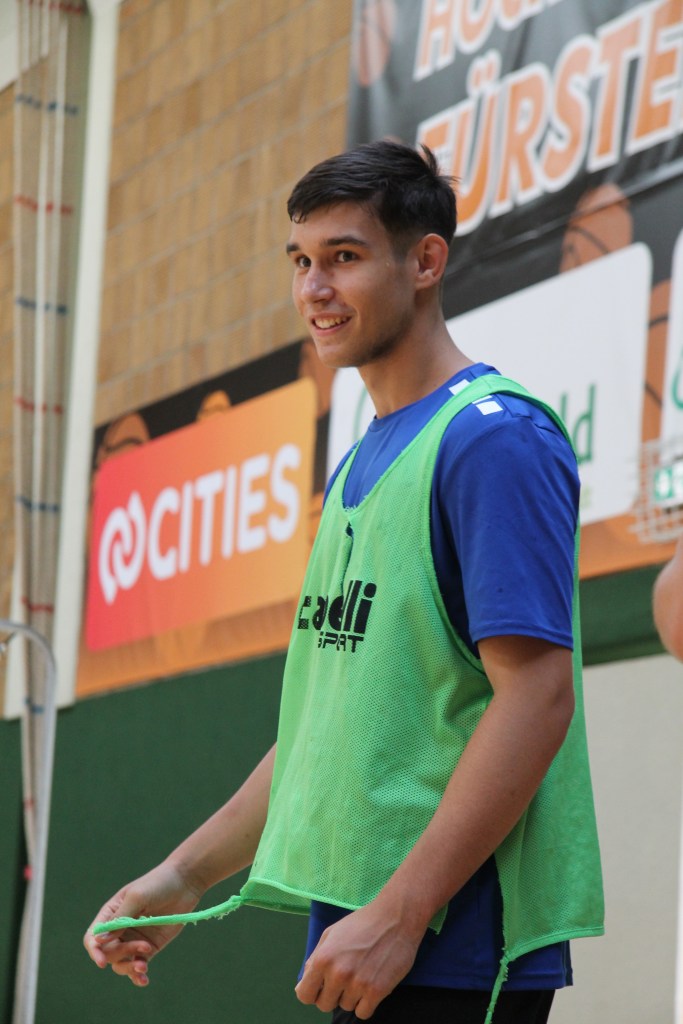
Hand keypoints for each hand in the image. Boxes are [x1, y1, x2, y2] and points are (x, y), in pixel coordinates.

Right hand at [83, 861, 202, 986]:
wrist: (185, 883)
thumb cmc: (158, 883)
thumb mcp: (137, 897)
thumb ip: (120, 919)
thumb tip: (99, 941)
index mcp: (111, 913)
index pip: (94, 936)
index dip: (94, 951)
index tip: (101, 962)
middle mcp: (120, 929)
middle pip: (108, 952)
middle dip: (121, 954)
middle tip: (143, 946)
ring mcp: (134, 939)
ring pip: (121, 963)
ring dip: (129, 968)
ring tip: (144, 965)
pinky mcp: (150, 947)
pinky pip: (138, 965)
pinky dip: (138, 975)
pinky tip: (144, 979)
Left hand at [295, 898, 423, 1018]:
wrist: (396, 917)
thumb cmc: (362, 922)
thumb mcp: (332, 933)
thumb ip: (315, 957)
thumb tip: (304, 982)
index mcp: (323, 958)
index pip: (304, 995)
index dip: (311, 992)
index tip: (321, 986)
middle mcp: (338, 974)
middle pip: (324, 1005)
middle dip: (331, 995)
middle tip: (344, 979)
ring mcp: (358, 984)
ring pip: (345, 1007)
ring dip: (351, 996)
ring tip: (361, 975)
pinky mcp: (377, 991)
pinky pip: (363, 1013)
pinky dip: (366, 1004)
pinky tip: (370, 986)